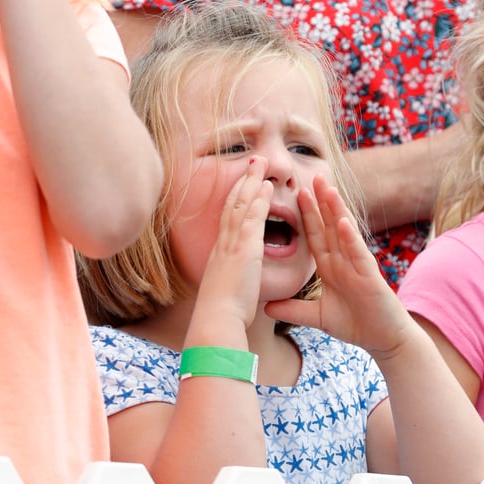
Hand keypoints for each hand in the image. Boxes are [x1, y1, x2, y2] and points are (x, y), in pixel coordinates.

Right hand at [190, 158, 273, 332]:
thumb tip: (231, 281)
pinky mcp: (244, 249)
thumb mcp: (223, 291)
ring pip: (241, 205)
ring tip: (259, 165)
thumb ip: (230, 280)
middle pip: (232, 204)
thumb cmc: (222, 314)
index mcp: (220, 253)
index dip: (235, 198)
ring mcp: (232, 244)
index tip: (242, 183)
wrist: (216, 320)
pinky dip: (259, 201)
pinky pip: (252, 218)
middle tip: (252, 163)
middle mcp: (223, 243)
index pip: (227, 218)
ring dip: (250, 183)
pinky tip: (266, 187)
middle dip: (242, 182)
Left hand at [265, 175, 413, 359]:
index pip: (315, 236)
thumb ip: (293, 310)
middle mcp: (344, 261)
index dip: (306, 215)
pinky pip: (358, 254)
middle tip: (312, 177)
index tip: (297, 194)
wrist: (385, 342)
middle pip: (329, 226)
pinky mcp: (369, 277)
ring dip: (335, 210)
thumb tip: (266, 308)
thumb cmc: (356, 325)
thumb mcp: (317, 317)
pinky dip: (350, 237)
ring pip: (344, 233)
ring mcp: (357, 266)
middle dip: (320, 202)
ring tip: (327, 188)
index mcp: (331, 267)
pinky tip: (342, 221)